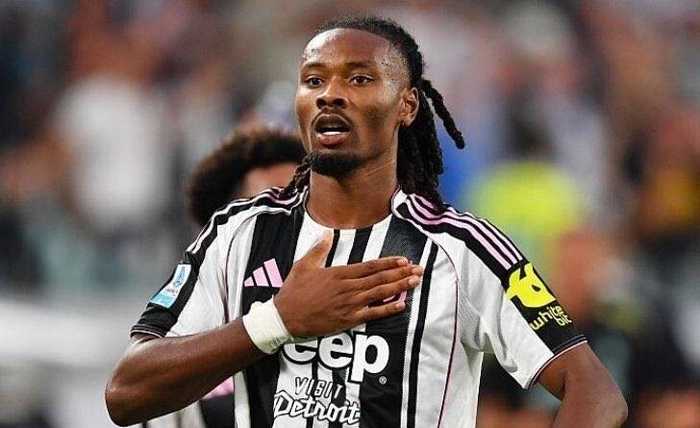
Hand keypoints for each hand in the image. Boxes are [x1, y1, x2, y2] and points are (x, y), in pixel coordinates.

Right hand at [274, 231, 422, 336]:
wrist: (285, 317)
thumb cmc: (294, 291)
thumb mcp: (304, 265)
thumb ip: (319, 249)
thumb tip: (326, 233)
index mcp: (339, 273)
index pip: (370, 266)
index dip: (388, 263)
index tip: (403, 259)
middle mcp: (347, 288)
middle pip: (380, 278)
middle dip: (401, 273)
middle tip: (419, 269)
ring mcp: (349, 305)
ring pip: (379, 293)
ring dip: (399, 287)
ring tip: (415, 282)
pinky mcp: (348, 320)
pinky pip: (373, 314)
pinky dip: (388, 309)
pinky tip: (401, 304)